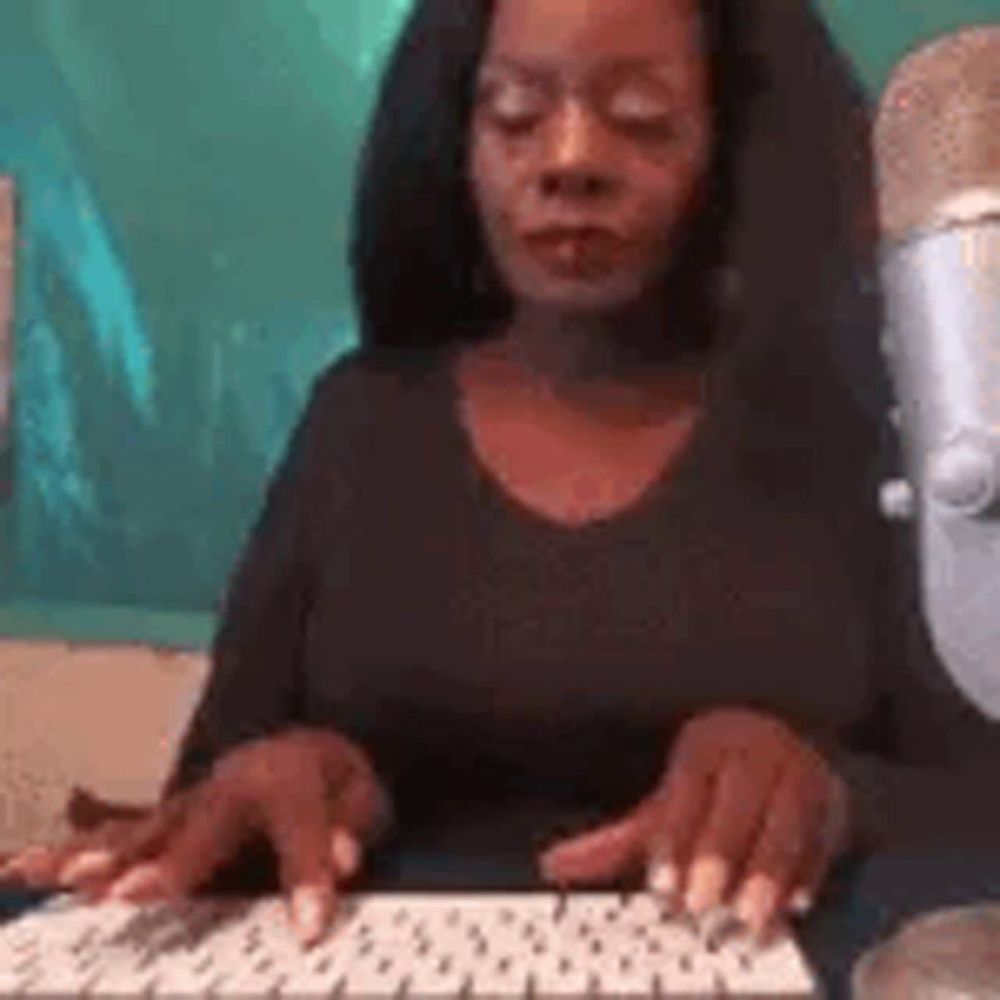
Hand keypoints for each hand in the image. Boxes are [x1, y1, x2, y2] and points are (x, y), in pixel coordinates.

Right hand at [0, 727, 391, 946]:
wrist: (303, 746)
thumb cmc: (333, 779)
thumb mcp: (361, 796)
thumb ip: (349, 826)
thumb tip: (343, 861)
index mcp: (289, 775)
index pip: (298, 828)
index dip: (306, 873)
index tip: (307, 930)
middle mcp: (231, 782)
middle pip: (202, 823)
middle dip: (170, 861)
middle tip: (131, 894)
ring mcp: (195, 798)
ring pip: (148, 828)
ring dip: (109, 856)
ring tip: (69, 881)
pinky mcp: (171, 817)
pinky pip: (122, 833)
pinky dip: (79, 848)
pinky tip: (27, 868)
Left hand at [538, 708, 849, 937]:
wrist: (783, 742)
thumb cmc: (713, 783)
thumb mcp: (663, 805)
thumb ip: (616, 841)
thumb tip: (553, 865)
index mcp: (706, 744)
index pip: (689, 788)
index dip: (676, 839)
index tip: (664, 886)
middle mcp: (753, 751)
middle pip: (738, 802)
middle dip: (719, 858)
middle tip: (700, 907)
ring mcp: (797, 771)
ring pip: (785, 823)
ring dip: (767, 876)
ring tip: (746, 920)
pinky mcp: (833, 800)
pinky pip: (821, 840)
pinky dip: (806, 877)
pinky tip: (790, 909)